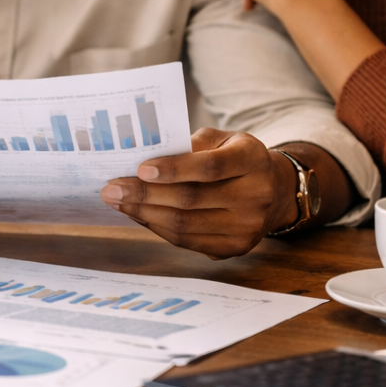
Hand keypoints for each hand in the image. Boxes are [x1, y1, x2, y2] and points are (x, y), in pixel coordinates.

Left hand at [98, 129, 299, 258]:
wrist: (273, 190)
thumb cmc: (235, 157)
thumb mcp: (221, 139)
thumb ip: (190, 145)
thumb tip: (144, 160)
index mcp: (252, 160)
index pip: (209, 168)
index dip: (174, 169)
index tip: (140, 168)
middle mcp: (255, 196)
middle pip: (192, 200)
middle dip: (146, 194)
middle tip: (112, 188)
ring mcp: (247, 227)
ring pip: (185, 225)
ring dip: (145, 214)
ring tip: (118, 202)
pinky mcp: (234, 248)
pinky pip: (187, 241)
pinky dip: (158, 227)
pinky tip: (138, 215)